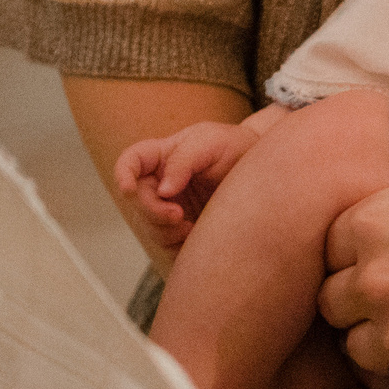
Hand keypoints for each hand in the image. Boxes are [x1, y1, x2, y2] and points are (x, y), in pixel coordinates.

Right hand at [113, 121, 257, 250]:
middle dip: (153, 211)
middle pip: (137, 201)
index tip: (128, 189)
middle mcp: (160, 182)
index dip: (122, 173)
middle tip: (179, 216)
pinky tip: (195, 235)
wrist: (265, 174)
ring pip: (149, 227)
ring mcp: (169, 207)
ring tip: (191, 226)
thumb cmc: (236, 148)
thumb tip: (162, 190)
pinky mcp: (180, 231)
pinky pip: (166, 245)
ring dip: (165, 231)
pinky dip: (176, 244)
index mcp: (163, 155)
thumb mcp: (212, 142)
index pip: (131, 161)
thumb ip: (185, 160)